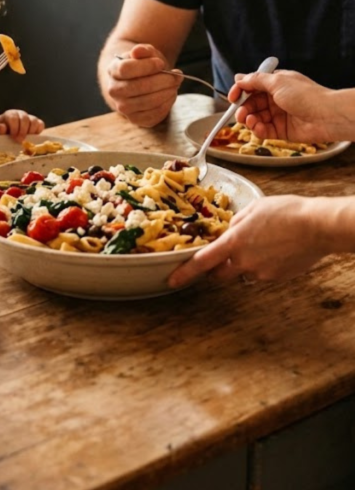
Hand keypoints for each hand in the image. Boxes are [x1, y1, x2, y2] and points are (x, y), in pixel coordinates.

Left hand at [0, 109, 44, 140]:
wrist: (6, 130)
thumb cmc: (0, 130)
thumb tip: (3, 128)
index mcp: (10, 114)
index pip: (14, 118)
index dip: (14, 128)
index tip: (13, 137)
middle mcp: (20, 114)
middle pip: (25, 119)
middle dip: (23, 131)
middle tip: (20, 141)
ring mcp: (29, 118)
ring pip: (34, 121)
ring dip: (31, 131)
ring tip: (26, 140)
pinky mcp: (36, 123)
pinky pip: (40, 124)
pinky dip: (38, 131)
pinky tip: (33, 138)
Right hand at [104, 44, 180, 126]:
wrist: (140, 82)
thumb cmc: (143, 66)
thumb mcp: (145, 53)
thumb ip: (143, 51)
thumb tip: (138, 51)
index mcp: (113, 70)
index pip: (126, 69)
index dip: (146, 66)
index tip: (161, 64)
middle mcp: (114, 90)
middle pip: (138, 87)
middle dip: (162, 81)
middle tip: (177, 76)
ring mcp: (123, 107)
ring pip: (147, 102)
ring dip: (166, 93)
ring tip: (175, 85)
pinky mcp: (135, 119)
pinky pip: (153, 115)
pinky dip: (166, 105)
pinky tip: (170, 95)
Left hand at [167, 195, 351, 288]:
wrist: (316, 226)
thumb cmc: (286, 212)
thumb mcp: (253, 209)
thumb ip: (235, 223)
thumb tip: (229, 231)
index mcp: (233, 242)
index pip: (202, 262)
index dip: (184, 273)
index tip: (172, 281)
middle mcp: (243, 261)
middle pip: (219, 274)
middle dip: (216, 269)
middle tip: (223, 257)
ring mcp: (260, 273)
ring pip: (242, 274)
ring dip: (243, 264)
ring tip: (261, 246)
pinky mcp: (275, 278)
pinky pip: (261, 274)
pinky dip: (262, 265)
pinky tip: (275, 250)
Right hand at [229, 70, 346, 142]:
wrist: (326, 116)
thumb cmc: (306, 95)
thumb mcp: (277, 81)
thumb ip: (255, 80)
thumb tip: (239, 77)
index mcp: (276, 83)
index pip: (252, 86)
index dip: (240, 91)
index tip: (232, 97)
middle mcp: (276, 98)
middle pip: (251, 103)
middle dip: (243, 108)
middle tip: (238, 113)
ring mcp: (278, 115)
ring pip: (256, 117)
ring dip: (248, 119)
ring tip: (248, 120)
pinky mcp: (281, 130)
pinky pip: (264, 130)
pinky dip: (257, 129)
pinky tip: (256, 127)